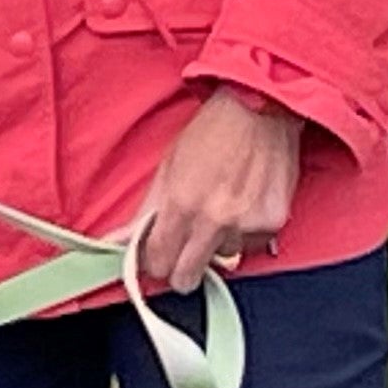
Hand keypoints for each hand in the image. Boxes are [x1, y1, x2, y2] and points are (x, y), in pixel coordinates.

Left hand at [132, 86, 300, 297]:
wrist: (258, 110)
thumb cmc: (208, 133)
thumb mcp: (167, 168)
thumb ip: (145, 212)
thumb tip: (114, 243)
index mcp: (180, 205)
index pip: (158, 263)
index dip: (155, 263)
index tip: (158, 256)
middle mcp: (213, 220)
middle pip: (187, 277)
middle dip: (181, 269)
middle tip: (184, 250)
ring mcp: (246, 224)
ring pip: (224, 258)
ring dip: (219, 243)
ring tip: (222, 208)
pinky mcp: (274, 222)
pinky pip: (253, 245)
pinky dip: (246, 232)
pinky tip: (245, 203)